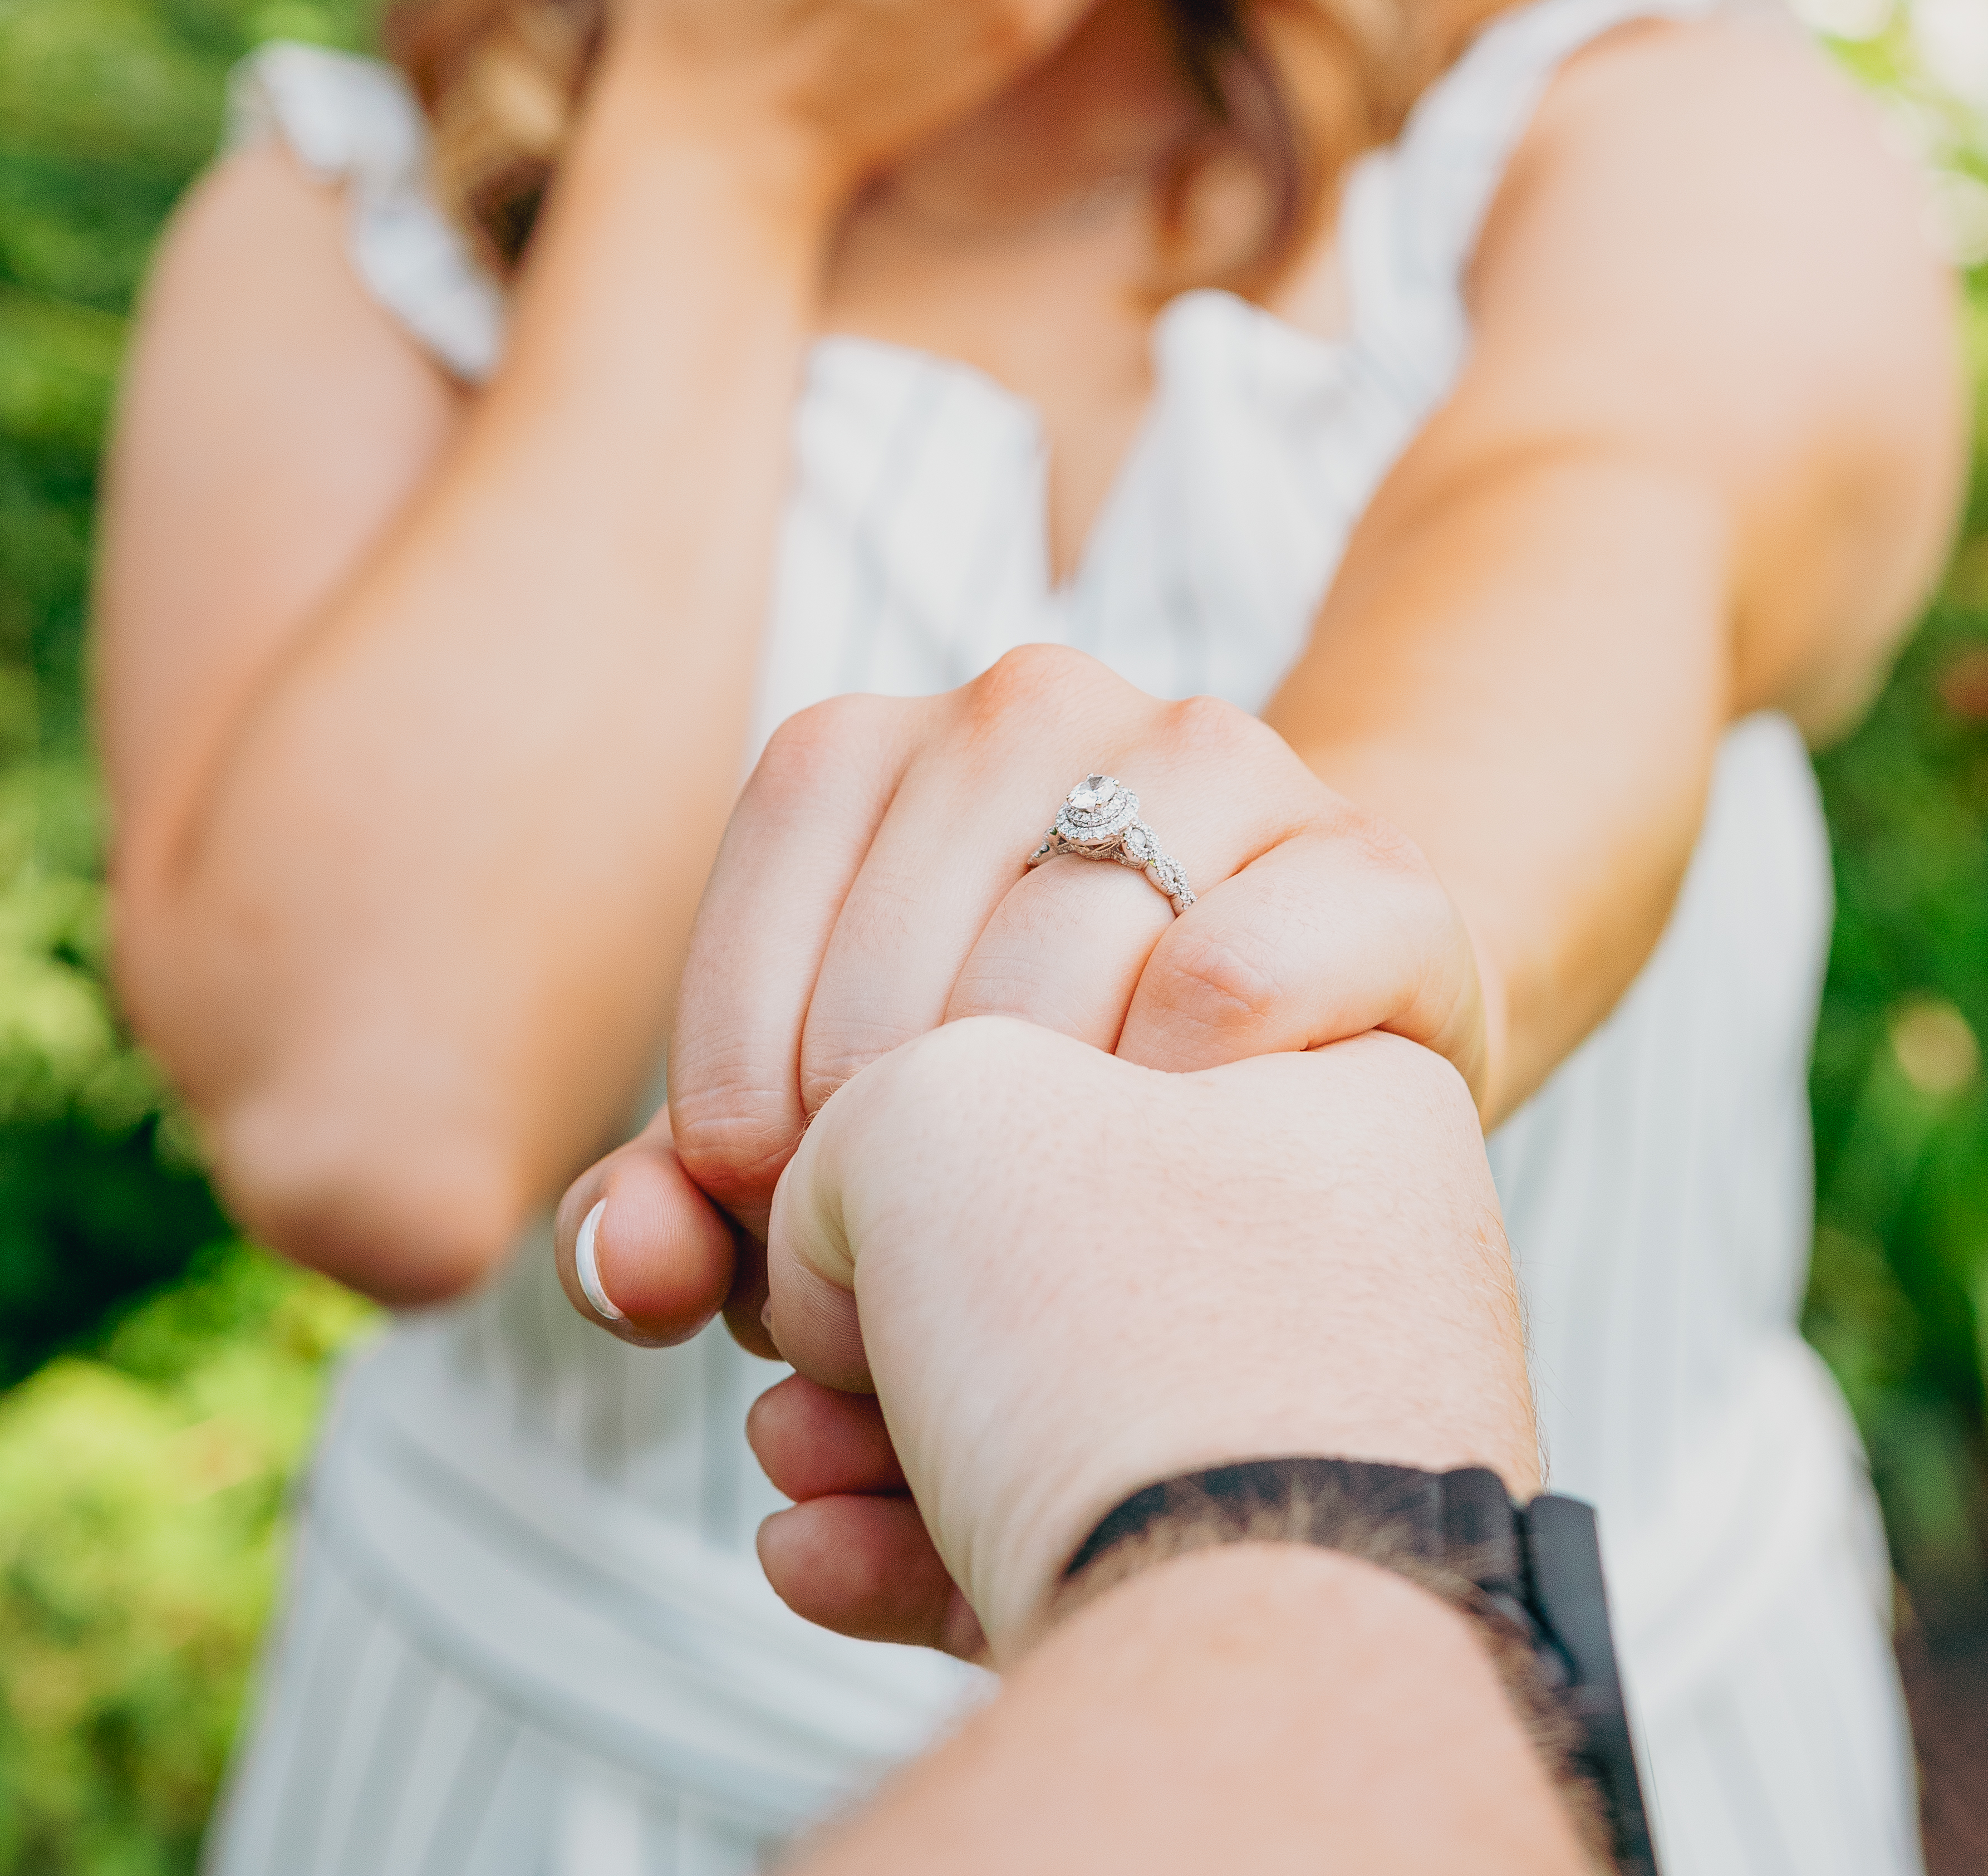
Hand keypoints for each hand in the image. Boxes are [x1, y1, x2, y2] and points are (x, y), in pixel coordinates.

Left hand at [670, 644, 1488, 1238]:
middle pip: (900, 959)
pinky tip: (1164, 1178)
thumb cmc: (1007, 1107)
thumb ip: (680, 1213)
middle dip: (880, 1157)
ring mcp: (1213, 758)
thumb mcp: (826, 1145)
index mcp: (872, 743)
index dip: (742, 1103)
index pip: (761, 918)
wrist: (1290, 1045)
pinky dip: (1178, 1095)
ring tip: (1022, 1252)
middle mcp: (1031, 706)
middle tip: (905, 1282)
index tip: (779, 1226)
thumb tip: (622, 1270)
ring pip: (1060, 958)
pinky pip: (1235, 973)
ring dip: (1024, 1147)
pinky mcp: (1365, 860)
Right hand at [748, 1016, 1537, 1658]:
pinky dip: (922, 1542)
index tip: (847, 1157)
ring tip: (789, 1458)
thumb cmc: (1126, 1328)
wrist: (1248, 1652)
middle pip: (1051, 1238)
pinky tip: (816, 1552)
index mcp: (1337, 1084)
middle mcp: (1348, 1258)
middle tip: (798, 1330)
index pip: (1087, 1034)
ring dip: (876, 1427)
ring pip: (1040, 1400)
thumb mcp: (938, 1103)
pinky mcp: (1255, 1592)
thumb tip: (838, 1238)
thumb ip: (866, 1115)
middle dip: (878, 1299)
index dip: (927, 1095)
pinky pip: (1061, 1534)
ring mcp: (1310, 1432)